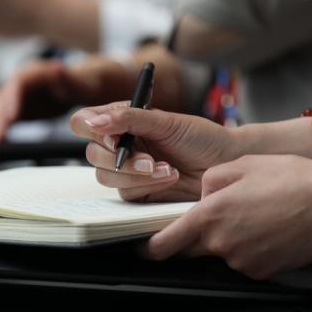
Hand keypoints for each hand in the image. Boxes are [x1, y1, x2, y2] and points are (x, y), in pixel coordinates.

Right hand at [0, 57, 130, 141]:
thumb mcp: (84, 83)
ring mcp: (15, 93)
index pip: (18, 81)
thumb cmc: (86, 83)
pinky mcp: (13, 105)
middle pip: (1, 93)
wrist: (84, 85)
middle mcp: (23, 80)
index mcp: (39, 72)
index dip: (11, 97)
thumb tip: (57, 68)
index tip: (11, 116)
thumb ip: (70, 79)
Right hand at [70, 103, 237, 201]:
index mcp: (122, 121)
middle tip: (148, 160)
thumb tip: (97, 121)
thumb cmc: (201, 137)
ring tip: (167, 169)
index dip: (91, 129)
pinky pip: (126, 193)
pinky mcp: (137, 192)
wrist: (226, 164)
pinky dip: (147, 185)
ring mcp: (127, 170)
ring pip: (106, 176)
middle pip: (93, 154)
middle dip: (121, 159)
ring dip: (136, 175)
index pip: (85, 121)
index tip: (114, 135)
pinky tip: (169, 178)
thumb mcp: (167, 122)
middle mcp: (120, 144)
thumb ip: (130, 118)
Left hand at [144, 155, 311, 278]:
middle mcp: (222, 244)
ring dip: (227, 237)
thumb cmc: (288, 179)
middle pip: (192, 249)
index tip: (142, 248)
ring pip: (221, 252)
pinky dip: (248, 246)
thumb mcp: (239, 165)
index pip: (166, 243)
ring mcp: (242, 262)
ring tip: (254, 213)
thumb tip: (202, 197)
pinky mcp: (262, 272)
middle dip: (192, 236)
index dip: (149, 248)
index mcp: (210, 216)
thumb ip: (209, 182)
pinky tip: (266, 227)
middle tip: (214, 216)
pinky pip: (244, 260)